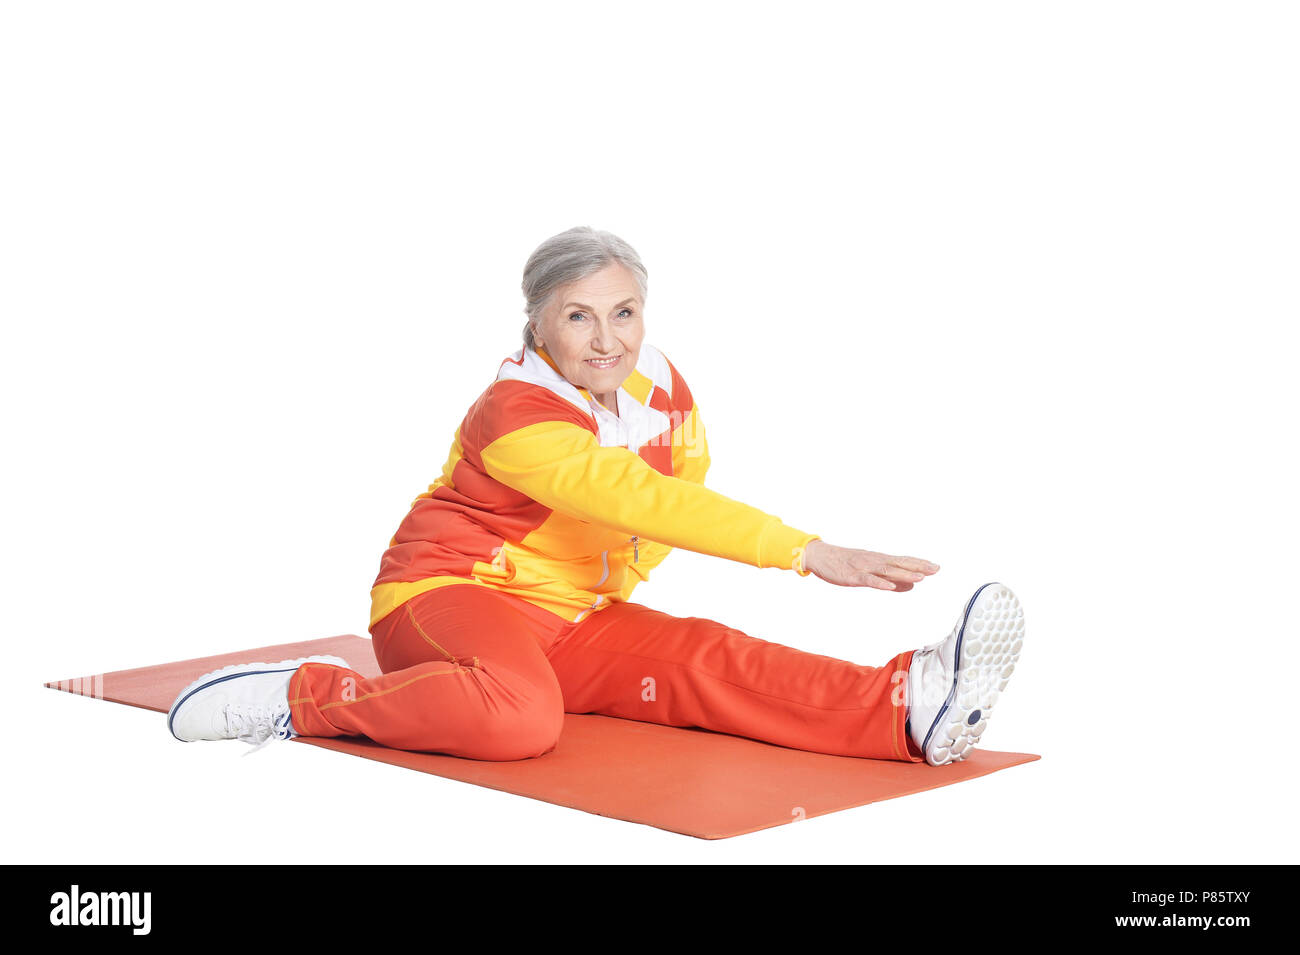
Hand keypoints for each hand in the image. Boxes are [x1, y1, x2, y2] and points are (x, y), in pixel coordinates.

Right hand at [802, 540, 938, 590]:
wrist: (821, 556)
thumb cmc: (845, 563)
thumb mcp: (870, 572)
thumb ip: (891, 579)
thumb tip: (911, 586)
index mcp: (879, 560)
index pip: (903, 561)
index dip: (919, 564)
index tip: (936, 567)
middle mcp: (874, 561)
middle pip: (899, 564)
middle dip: (918, 567)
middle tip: (935, 569)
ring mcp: (864, 568)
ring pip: (887, 571)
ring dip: (904, 574)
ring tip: (920, 577)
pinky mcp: (853, 576)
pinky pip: (869, 580)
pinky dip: (880, 583)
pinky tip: (891, 587)